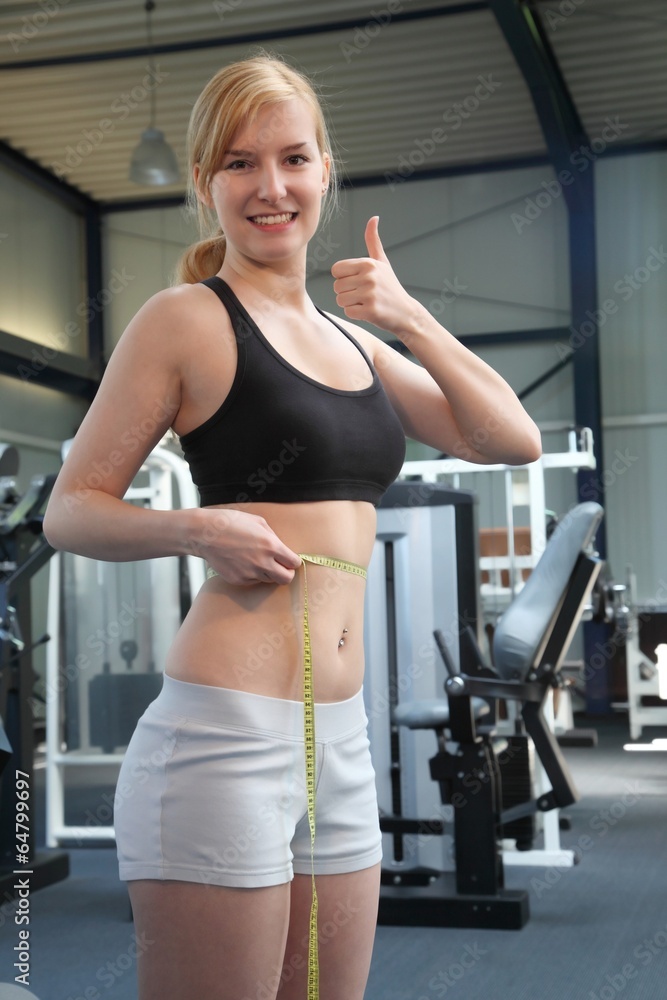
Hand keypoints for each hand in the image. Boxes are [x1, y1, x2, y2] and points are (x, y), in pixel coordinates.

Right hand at [193, 508, 301, 585]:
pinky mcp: (238, 580)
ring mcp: (250, 574)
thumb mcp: (258, 522)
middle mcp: (263, 563)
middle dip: (286, 572)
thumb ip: (273, 536)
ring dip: (268, 573)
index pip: (294, 563)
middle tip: (280, 566)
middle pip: (286, 579)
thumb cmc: (231, 523)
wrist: (204, 534)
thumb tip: (281, 548)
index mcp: (271, 546)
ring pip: (269, 580)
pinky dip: (253, 574)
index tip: (288, 558)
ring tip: (257, 560)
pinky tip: (243, 562)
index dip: (293, 561)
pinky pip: (253, 581)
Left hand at [331, 216, 416, 334]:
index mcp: (368, 263)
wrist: (406, 312)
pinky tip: (368, 311)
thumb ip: (373, 240)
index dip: (344, 278)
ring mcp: (370, 294)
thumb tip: (374, 218)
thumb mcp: (382, 262)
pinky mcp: (370, 311)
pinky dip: (355, 314)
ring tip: (366, 302)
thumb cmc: (390, 286)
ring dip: (350, 304)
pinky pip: (348, 312)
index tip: (358, 281)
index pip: (336, 270)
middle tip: (364, 294)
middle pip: (337, 286)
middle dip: (347, 292)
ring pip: (340, 300)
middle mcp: (369, 277)